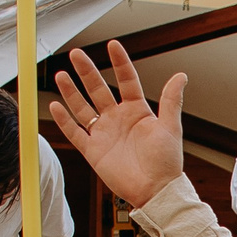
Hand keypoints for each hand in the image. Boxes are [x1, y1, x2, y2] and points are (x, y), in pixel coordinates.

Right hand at [49, 42, 186, 208]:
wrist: (155, 191)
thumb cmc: (166, 162)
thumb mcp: (170, 128)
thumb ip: (171, 101)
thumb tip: (181, 75)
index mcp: (137, 111)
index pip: (126, 80)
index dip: (119, 63)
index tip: (112, 45)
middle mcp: (118, 119)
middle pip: (98, 89)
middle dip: (87, 71)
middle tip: (76, 54)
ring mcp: (104, 133)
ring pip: (83, 107)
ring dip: (71, 92)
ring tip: (61, 75)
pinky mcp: (93, 151)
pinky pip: (75, 132)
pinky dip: (64, 120)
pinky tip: (55, 105)